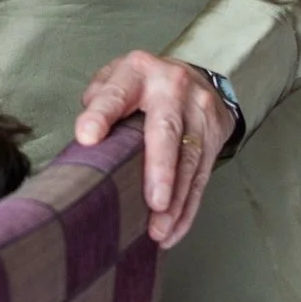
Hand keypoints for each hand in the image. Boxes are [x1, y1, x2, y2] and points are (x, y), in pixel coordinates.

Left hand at [74, 50, 235, 249]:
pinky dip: (187, 209)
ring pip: (190, 161)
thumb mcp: (116, 78)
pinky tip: (173, 229)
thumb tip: (86, 139)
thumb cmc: (144, 85)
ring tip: (159, 229)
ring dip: (176, 201)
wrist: (195, 76)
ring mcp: (199, 114)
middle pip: (167, 131)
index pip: (116, 94)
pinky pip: (201, 178)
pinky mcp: (214, 139)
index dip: (101, 115)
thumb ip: (98, 102)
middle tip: (153, 202)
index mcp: (139, 72)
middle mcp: (173, 89)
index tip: (87, 137)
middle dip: (160, 169)